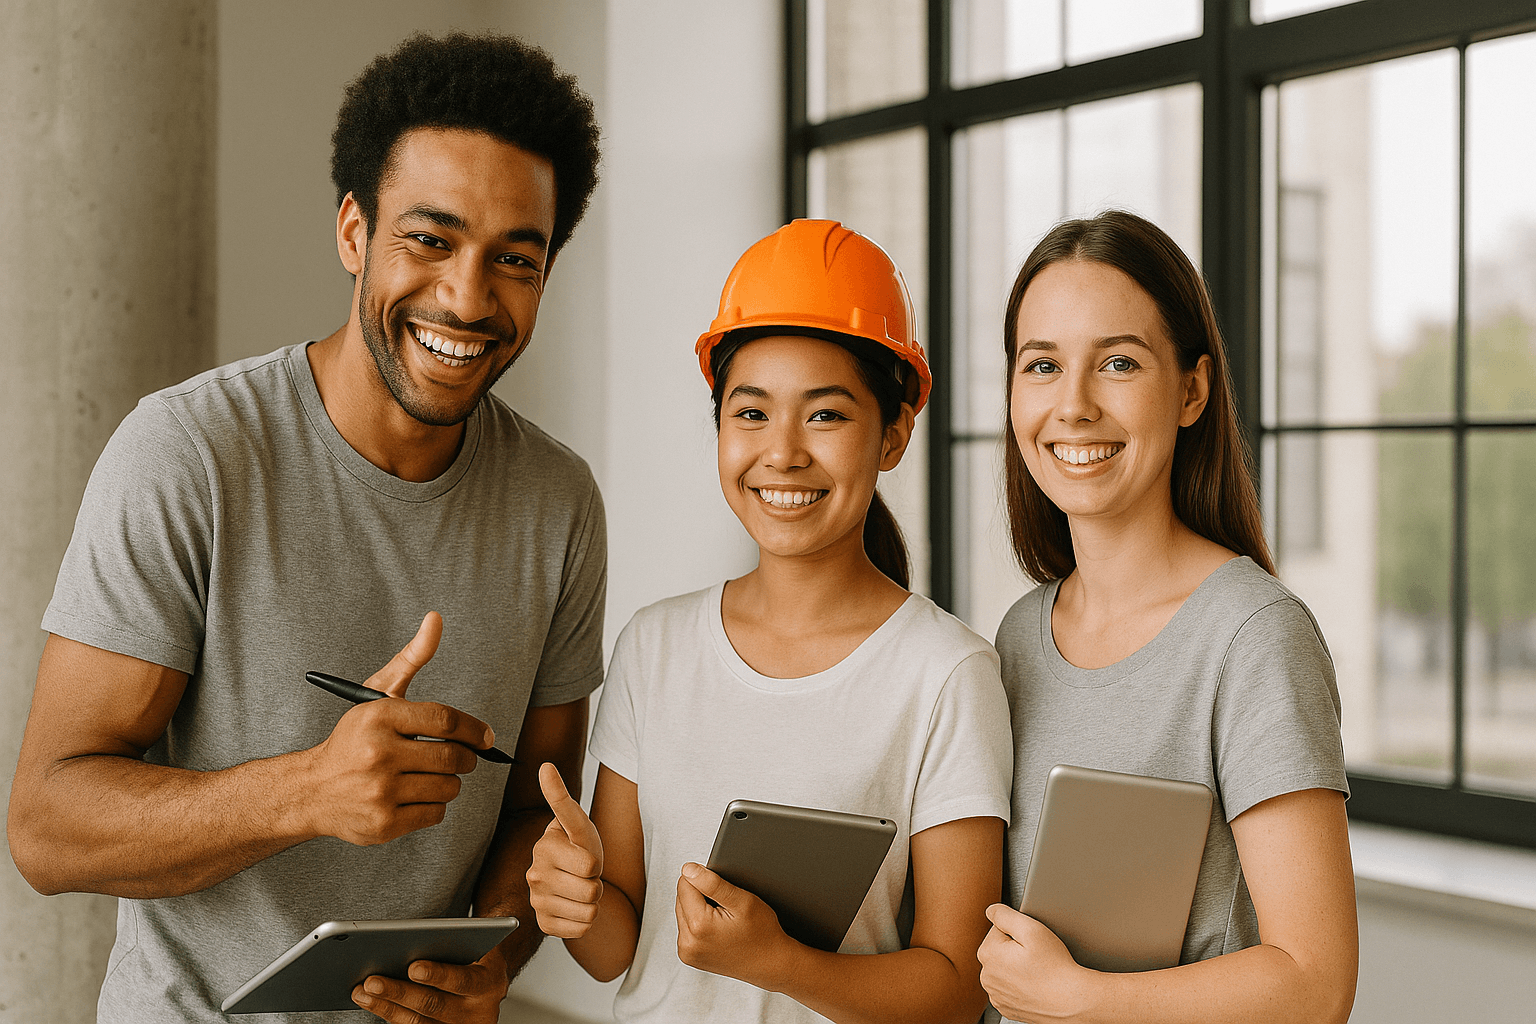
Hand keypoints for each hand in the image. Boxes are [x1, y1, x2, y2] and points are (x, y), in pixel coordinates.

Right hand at [306, 613, 494, 844]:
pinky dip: (434, 806)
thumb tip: (437, 619)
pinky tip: (414, 796)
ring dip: (449, 782)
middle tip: (463, 758)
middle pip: (453, 758)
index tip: (485, 737)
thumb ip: (411, 658)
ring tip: (431, 776)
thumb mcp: (377, 695)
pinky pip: (435, 814)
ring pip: (448, 788)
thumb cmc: (354, 739)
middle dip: (466, 759)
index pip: (445, 721)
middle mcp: (378, 754)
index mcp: (379, 717)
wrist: (310, 790)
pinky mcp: (383, 824)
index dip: (475, 729)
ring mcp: (380, 792)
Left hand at [352, 942, 508, 1022]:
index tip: (413, 967)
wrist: (487, 982)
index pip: (463, 980)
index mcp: (489, 983)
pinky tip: (369, 1001)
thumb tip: (407, 943)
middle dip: (400, 992)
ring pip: (416, 1023)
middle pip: (434, 1004)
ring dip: (385, 1006)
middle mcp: (477, 1012)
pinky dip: (389, 1014)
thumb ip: (451, 943)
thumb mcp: (474, 945)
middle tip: (372, 981)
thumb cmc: (474, 956)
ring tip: (361, 991)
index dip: (438, 975)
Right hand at [526, 762, 604, 937]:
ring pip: (589, 912)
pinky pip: (582, 928)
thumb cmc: (577, 845)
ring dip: (592, 902)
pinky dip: (585, 920)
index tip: (583, 853)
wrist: (570, 875)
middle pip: (592, 892)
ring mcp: (537, 902)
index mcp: (544, 849)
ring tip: (580, 888)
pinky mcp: (544, 924)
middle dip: (596, 883)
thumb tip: (545, 766)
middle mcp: (535, 876)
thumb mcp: (577, 823)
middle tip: (585, 874)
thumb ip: (561, 797)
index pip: (590, 865)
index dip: (595, 861)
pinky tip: (574, 906)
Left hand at [674, 862, 793, 989]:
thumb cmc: (762, 933)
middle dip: (701, 896)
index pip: (685, 884)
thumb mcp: (742, 901)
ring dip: (698, 909)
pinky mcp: (688, 956)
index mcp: (699, 926)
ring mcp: (687, 952)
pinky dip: (699, 923)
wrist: (770, 964)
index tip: (723, 895)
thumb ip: (712, 883)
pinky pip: (686, 928)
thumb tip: (687, 869)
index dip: (704, 881)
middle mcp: (688, 943)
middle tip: (726, 908)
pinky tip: (717, 929)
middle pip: (681, 898)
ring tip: (723, 920)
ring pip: (682, 912)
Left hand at [978, 903, 1089, 1021]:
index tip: (1032, 942)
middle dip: (1015, 949)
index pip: (998, 929)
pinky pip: (1009, 988)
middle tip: (1037, 956)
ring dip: (1016, 967)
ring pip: (1004, 969)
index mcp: (988, 954)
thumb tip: (991, 911)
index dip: (1018, 931)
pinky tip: (1034, 985)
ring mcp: (995, 994)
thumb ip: (1005, 915)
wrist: (1071, 1001)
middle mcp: (986, 976)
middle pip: (999, 949)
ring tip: (1037, 971)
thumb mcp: (1032, 929)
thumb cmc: (1054, 967)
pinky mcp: (1005, 1007)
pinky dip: (1019, 985)